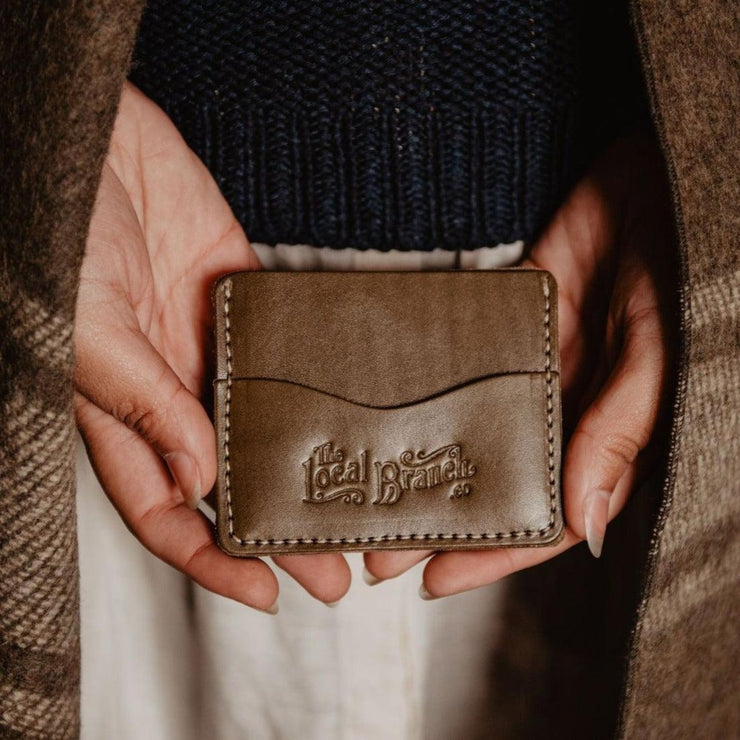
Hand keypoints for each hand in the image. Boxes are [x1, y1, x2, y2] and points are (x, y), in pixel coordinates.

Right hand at [74, 83, 349, 610]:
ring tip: (358, 504)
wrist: (89, 135)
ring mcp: (209, 344)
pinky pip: (284, 349)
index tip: (266, 590)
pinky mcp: (241, 296)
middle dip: (278, 528)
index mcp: (119, 409)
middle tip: (334, 570)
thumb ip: (144, 404)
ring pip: (265, 424)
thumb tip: (201, 480)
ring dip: (306, 466)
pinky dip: (315, 382)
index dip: (211, 557)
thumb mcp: (88, 327)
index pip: (165, 508)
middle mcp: (169, 388)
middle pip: (229, 479)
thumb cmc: (61, 224)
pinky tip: (353, 411)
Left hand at [364, 133, 675, 596]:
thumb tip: (580, 525)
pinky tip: (387, 416)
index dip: (495, 554)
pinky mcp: (499, 323)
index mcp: (606, 430)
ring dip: (424, 465)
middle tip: (380, 553)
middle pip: (496, 482)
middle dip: (442, 521)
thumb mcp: (658, 350)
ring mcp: (526, 368)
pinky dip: (425, 396)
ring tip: (372, 495)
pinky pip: (457, 368)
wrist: (652, 176)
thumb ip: (617, 432)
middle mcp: (562, 409)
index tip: (436, 581)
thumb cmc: (678, 259)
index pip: (548, 513)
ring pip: (468, 433)